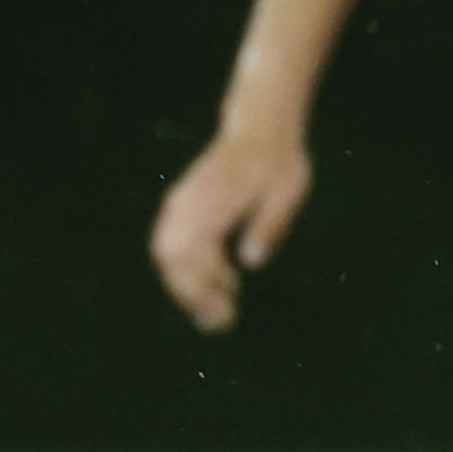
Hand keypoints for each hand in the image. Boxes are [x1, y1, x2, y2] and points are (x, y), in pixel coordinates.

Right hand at [152, 126, 313, 331]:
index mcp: (215, 198)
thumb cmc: (278, 163)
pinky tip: (218, 281)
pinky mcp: (180, 204)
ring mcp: (180, 201)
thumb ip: (269, 225)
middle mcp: (189, 201)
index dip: (205, 285)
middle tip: (220, 322)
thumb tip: (251, 264)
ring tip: (219, 307)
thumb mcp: (287, 192)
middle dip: (190, 294)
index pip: (194, 250)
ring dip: (187, 285)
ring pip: (166, 252)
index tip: (227, 310)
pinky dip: (186, 268)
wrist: (258, 129)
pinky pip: (170, 242)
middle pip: (171, 257)